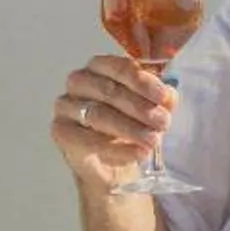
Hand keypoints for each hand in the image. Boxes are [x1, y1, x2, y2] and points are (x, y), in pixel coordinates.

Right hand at [52, 55, 173, 189]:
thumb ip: (160, 99)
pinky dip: (117, 149)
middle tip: (163, 123)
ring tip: (153, 141)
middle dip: (140, 108)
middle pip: (109, 91)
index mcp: (100, 66)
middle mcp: (79, 81)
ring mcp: (65, 105)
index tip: (163, 97)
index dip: (143, 81)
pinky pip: (87, 140)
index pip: (120, 67)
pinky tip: (138, 154)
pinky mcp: (60, 131)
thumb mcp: (151, 109)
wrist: (111, 164)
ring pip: (98, 115)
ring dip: (130, 129)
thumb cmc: (129, 126)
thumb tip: (169, 95)